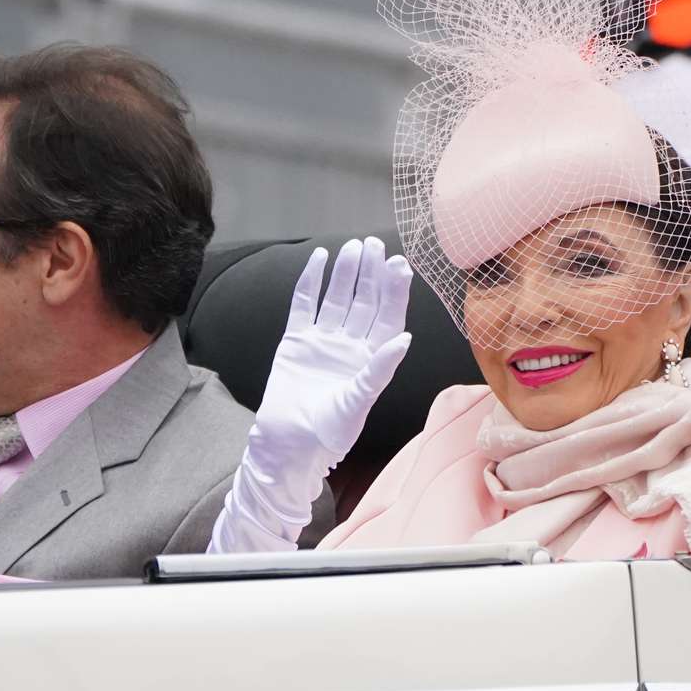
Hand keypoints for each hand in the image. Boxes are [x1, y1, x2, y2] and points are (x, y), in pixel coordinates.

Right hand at [210, 237, 411, 552]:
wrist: (285, 445)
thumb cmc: (327, 434)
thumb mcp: (358, 402)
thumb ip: (380, 369)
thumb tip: (405, 338)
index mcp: (371, 361)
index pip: (388, 318)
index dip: (394, 293)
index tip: (400, 265)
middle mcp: (350, 347)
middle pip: (364, 302)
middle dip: (371, 274)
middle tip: (375, 245)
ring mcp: (323, 341)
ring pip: (337, 299)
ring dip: (346, 273)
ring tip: (353, 247)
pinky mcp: (295, 341)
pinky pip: (304, 305)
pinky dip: (311, 282)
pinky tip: (319, 258)